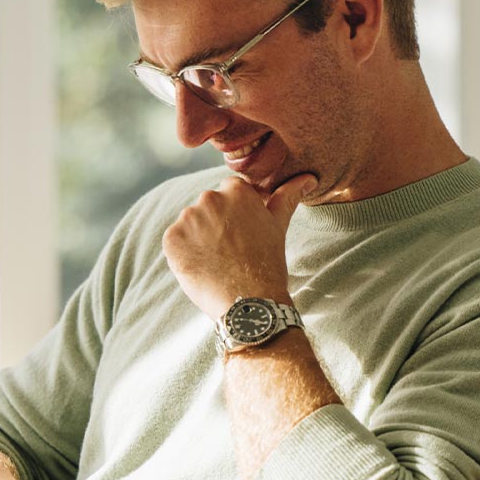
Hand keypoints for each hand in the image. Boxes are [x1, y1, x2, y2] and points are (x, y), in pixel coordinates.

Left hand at [162, 174, 314, 320]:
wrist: (248, 302)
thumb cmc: (267, 264)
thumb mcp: (278, 225)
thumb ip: (287, 197)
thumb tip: (308, 177)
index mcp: (236, 190)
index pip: (229, 192)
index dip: (235, 214)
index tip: (242, 233)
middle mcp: (209, 198)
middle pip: (208, 207)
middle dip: (216, 224)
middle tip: (231, 250)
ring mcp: (187, 218)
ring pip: (191, 224)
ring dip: (198, 238)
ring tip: (217, 260)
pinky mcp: (171, 239)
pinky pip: (175, 241)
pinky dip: (184, 253)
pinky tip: (202, 266)